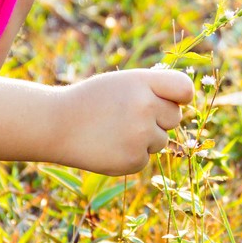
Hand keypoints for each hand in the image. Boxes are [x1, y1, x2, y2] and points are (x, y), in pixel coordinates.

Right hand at [53, 69, 194, 174]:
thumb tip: (182, 105)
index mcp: (143, 82)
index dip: (181, 96)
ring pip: (161, 140)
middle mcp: (145, 107)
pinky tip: (109, 146)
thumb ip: (152, 90)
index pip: (184, 88)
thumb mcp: (121, 83)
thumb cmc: (91, 101)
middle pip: (174, 117)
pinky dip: (131, 155)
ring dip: (144, 138)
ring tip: (114, 130)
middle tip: (128, 116)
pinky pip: (145, 158)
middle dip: (158, 118)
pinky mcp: (133, 160)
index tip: (174, 100)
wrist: (56, 125)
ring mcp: (140, 135)